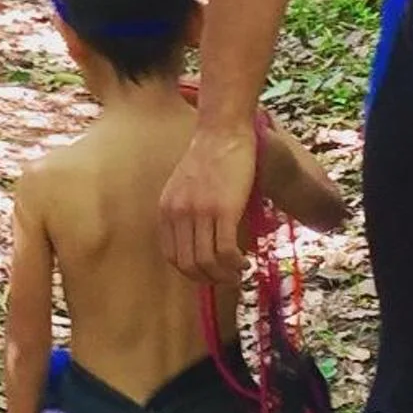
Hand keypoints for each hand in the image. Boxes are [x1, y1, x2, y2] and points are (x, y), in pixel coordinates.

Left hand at [159, 121, 256, 280]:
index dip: (192, 272)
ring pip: (207, 262)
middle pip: (188, 265)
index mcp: (166, 210)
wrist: (223, 132)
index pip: (172, 257)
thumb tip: (197, 243)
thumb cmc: (210, 158)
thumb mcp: (185, 186)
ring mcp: (200, 212)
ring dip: (225, 275)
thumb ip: (185, 211)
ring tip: (239, 272)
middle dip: (209, 279)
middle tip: (227, 279)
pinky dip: (235, 264)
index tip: (209, 272)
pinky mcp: (224, 209)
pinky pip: (226, 251)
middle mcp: (179, 213)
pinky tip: (245, 261)